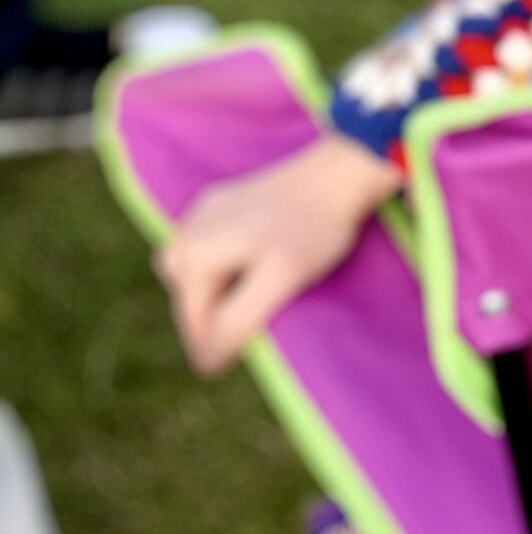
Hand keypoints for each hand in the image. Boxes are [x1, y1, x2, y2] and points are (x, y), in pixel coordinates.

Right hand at [155, 130, 403, 374]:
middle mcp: (188, 228)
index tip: (253, 348)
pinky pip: (205, 247)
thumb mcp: (279, 281)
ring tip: (249, 295)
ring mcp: (203, 210)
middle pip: (189, 298)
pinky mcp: (221, 199)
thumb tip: (206, 361)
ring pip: (192, 273)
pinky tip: (250, 266)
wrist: (339, 172)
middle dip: (214, 317)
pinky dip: (221, 267)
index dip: (221, 347)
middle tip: (256, 320)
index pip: (195, 323)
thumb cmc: (313, 229)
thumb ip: (238, 320)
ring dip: (213, 293)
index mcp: (195, 250)